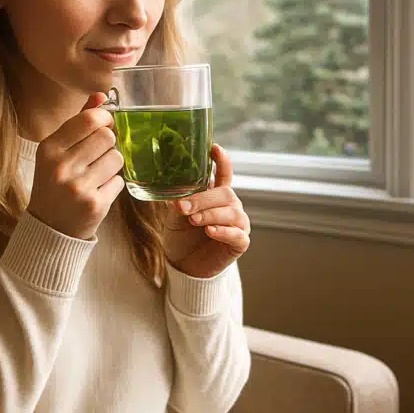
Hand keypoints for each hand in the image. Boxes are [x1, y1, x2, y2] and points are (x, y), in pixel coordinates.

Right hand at [26, 92, 125, 239]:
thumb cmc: (55, 183)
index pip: (89, 120)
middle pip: (107, 137)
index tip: (104, 125)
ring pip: (116, 158)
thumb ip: (79, 122)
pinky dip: (112, 185)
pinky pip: (119, 181)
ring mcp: (78, 187)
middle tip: (97, 156)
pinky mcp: (95, 205)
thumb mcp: (58, 151)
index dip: (104, 119)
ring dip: (112, 165)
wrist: (50, 227)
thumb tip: (101, 95)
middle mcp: (61, 166)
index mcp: (49, 148)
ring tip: (96, 176)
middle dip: (108, 144)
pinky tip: (97, 192)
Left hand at [163, 144, 250, 278]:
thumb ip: (179, 201)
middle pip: (225, 194)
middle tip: (184, 207)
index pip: (224, 173)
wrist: (185, 264)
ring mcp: (238, 224)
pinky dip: (223, 231)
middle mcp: (230, 206)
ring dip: (211, 215)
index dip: (222, 160)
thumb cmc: (182, 235)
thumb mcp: (176, 215)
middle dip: (203, 199)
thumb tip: (174, 193)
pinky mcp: (240, 243)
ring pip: (231, 212)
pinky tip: (210, 231)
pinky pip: (237, 234)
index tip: (214, 148)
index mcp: (216, 194)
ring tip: (194, 220)